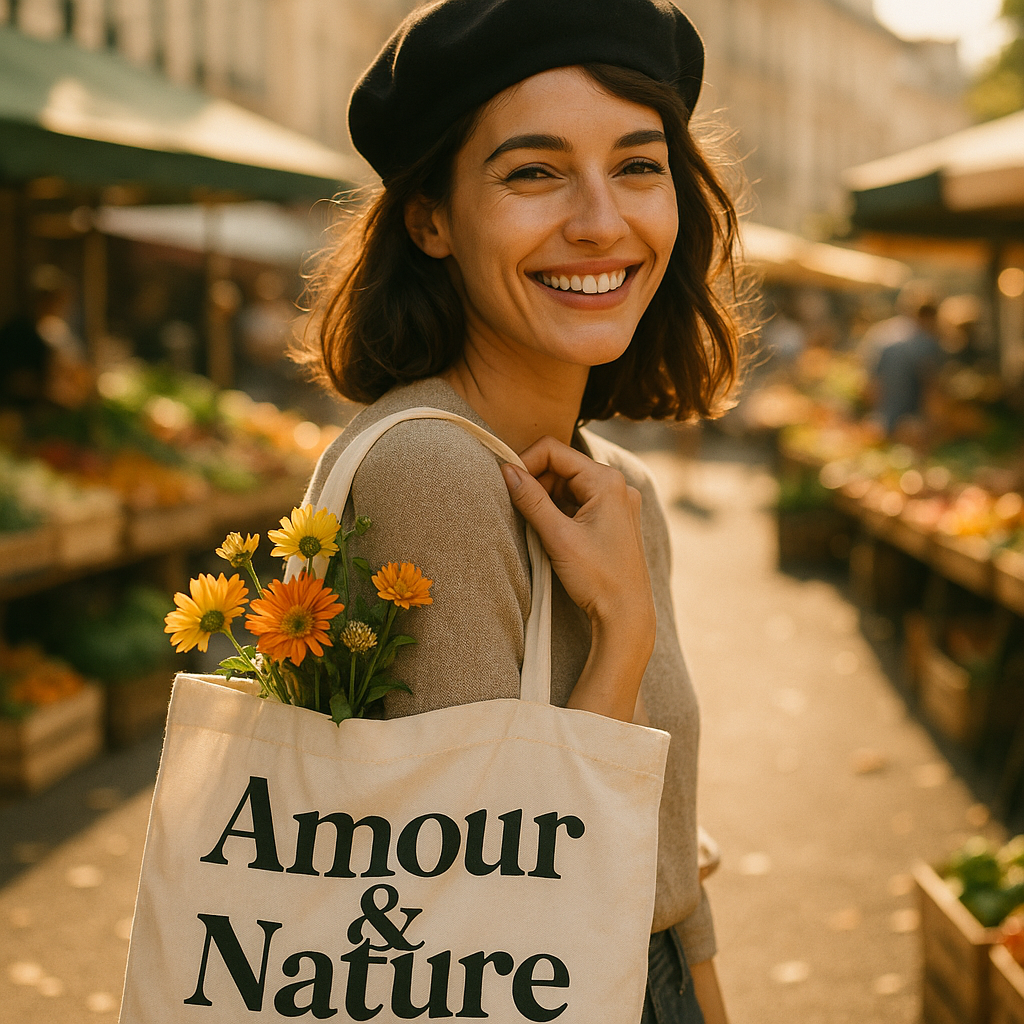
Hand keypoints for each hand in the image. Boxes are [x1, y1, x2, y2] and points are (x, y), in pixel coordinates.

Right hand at [501, 436, 652, 627]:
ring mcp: (618, 502)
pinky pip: (579, 502)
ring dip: (546, 499)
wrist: (626, 615)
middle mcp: (617, 485)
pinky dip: (560, 511)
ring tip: (537, 527)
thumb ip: (531, 499)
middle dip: (536, 483)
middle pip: (561, 466)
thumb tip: (506, 470)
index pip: (554, 451)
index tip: (507, 485)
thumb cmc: (597, 578)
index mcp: (607, 481)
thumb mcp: (558, 536)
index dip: (526, 462)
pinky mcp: (614, 519)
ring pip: (568, 485)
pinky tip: (552, 534)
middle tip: (520, 510)